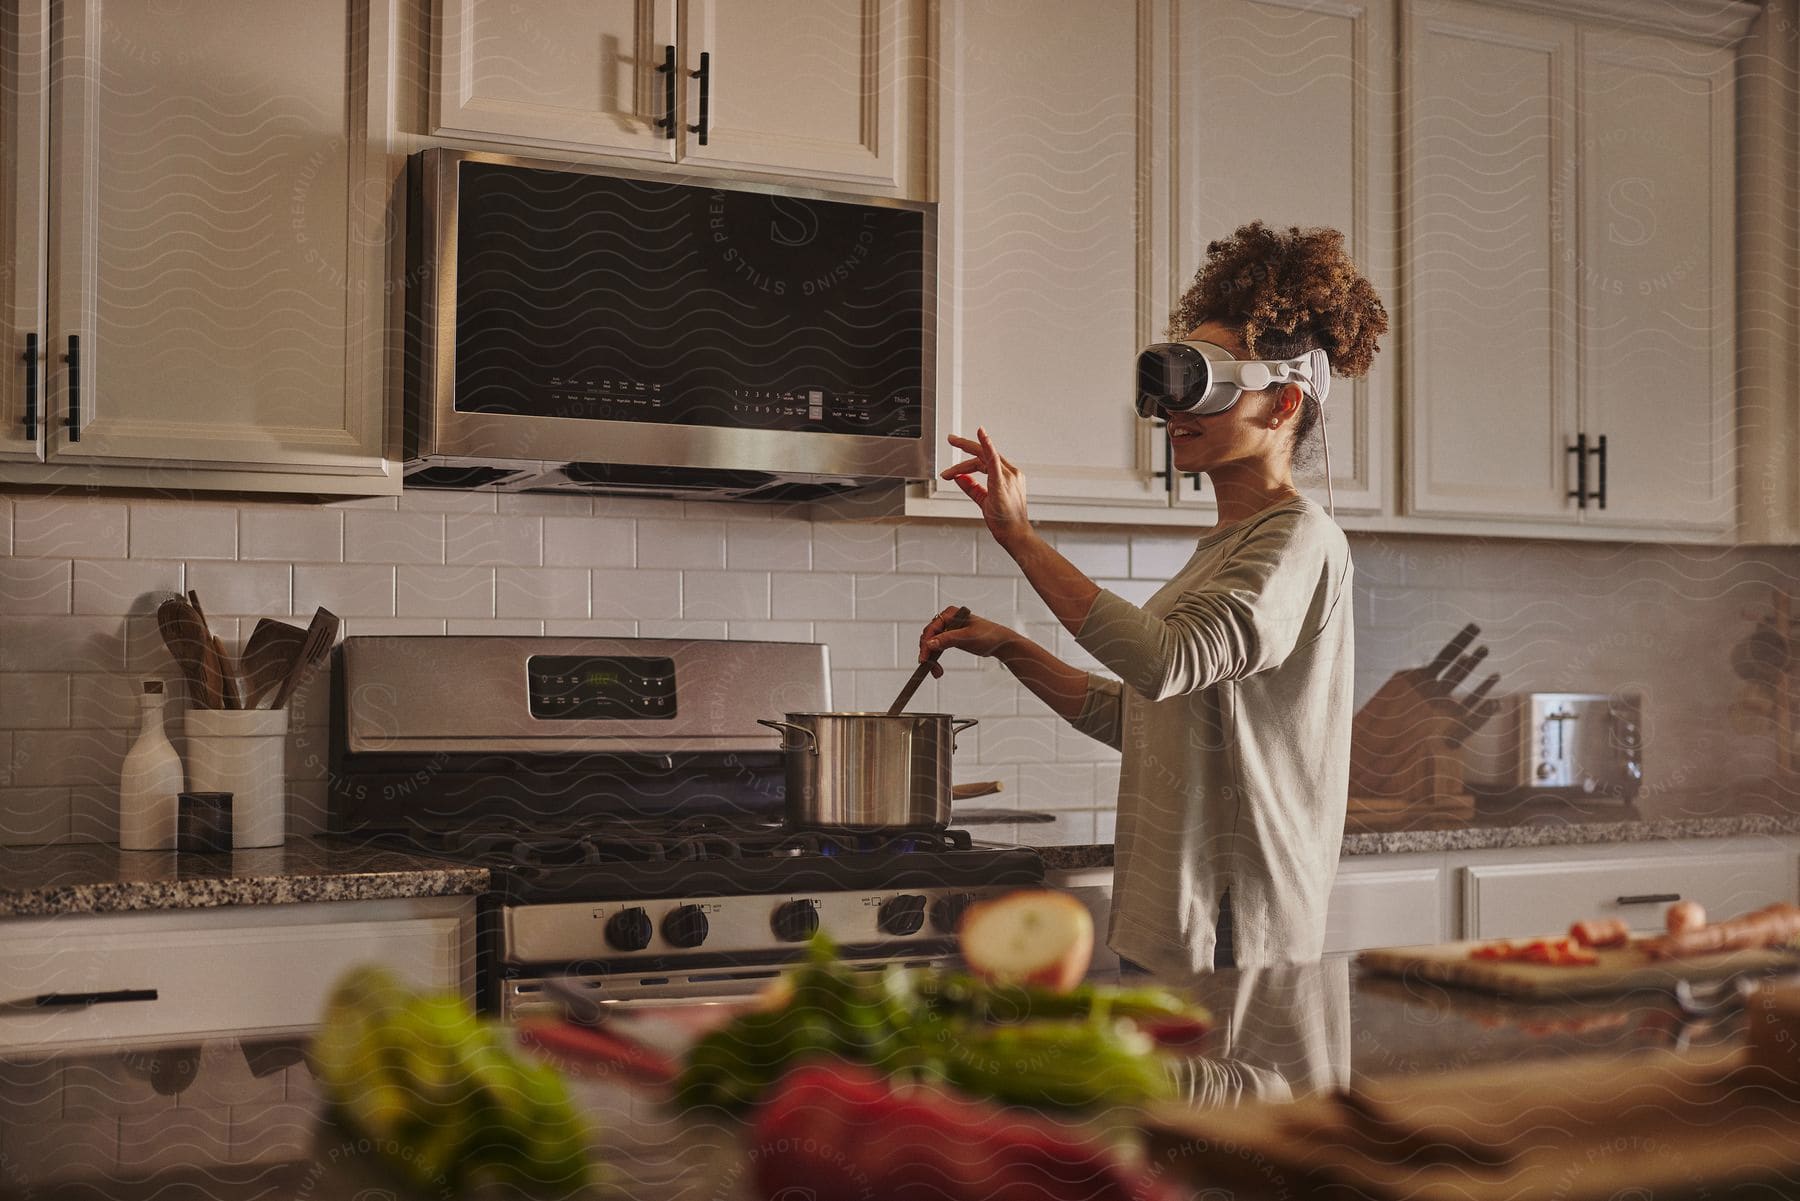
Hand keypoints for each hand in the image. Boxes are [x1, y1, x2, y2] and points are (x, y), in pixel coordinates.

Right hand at [917, 606, 1015, 675]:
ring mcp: (948, 630)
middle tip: (929, 668)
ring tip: (936, 672)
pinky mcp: (950, 639)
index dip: (925, 644)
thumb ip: (948, 639)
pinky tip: (938, 669)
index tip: (924, 659)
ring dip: (931, 659)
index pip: (931, 629)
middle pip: (928, 637)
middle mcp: (946, 620)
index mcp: (950, 614)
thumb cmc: (988, 635)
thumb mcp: (967, 637)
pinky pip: (937, 649)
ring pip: (931, 645)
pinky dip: (936, 659)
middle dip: (928, 654)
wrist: (1000, 643)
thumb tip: (930, 643)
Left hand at [941, 427, 1029, 548]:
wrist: (1015, 535)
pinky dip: (987, 446)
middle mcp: (1010, 474)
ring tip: (949, 463)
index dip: (966, 463)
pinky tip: (981, 435)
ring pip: (981, 459)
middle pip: (983, 455)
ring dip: (962, 463)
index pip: (984, 462)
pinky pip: (994, 460)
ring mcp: (1008, 476)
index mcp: (1008, 477)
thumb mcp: (984, 500)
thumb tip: (959, 477)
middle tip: (951, 439)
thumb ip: (972, 487)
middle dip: (965, 445)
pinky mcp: (1002, 482)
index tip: (954, 466)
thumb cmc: (1005, 521)